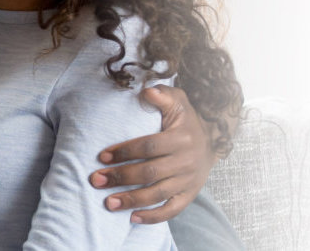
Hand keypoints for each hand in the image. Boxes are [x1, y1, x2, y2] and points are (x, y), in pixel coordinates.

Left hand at [87, 85, 213, 223]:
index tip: (102, 157)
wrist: (212, 142)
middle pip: (150, 172)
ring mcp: (188, 180)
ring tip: (108, 203)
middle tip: (96, 180)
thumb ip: (162, 96)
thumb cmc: (185, 120)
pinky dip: (153, 216)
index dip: (124, 152)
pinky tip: (133, 218)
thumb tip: (146, 91)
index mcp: (181, 138)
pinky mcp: (189, 195)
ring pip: (158, 194)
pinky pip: (172, 210)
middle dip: (121, 177)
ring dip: (132, 200)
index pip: (148, 147)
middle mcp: (186, 161)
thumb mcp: (177, 102)